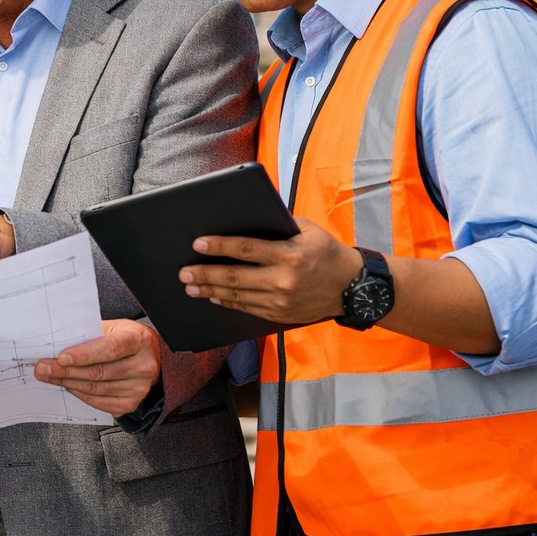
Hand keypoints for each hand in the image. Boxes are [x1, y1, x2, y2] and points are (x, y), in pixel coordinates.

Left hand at [34, 319, 160, 415]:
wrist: (148, 356)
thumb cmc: (124, 339)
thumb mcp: (111, 328)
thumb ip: (89, 335)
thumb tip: (56, 344)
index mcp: (138, 340)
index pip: (109, 349)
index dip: (84, 354)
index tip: (61, 357)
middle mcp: (143, 365)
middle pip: (99, 372)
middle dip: (66, 371)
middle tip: (44, 368)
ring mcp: (139, 387)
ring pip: (96, 389)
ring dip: (68, 383)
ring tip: (50, 376)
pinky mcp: (131, 403)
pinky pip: (100, 402)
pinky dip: (80, 394)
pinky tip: (68, 386)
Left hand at [178, 216, 360, 324]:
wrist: (353, 288)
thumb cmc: (327, 251)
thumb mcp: (307, 230)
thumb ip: (276, 225)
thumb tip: (241, 219)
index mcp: (289, 254)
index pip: (246, 249)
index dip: (219, 246)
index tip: (197, 244)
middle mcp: (284, 280)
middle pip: (235, 277)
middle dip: (204, 274)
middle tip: (183, 273)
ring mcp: (281, 302)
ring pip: (238, 296)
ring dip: (210, 291)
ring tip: (190, 286)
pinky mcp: (281, 316)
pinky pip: (247, 309)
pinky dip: (228, 302)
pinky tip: (213, 296)